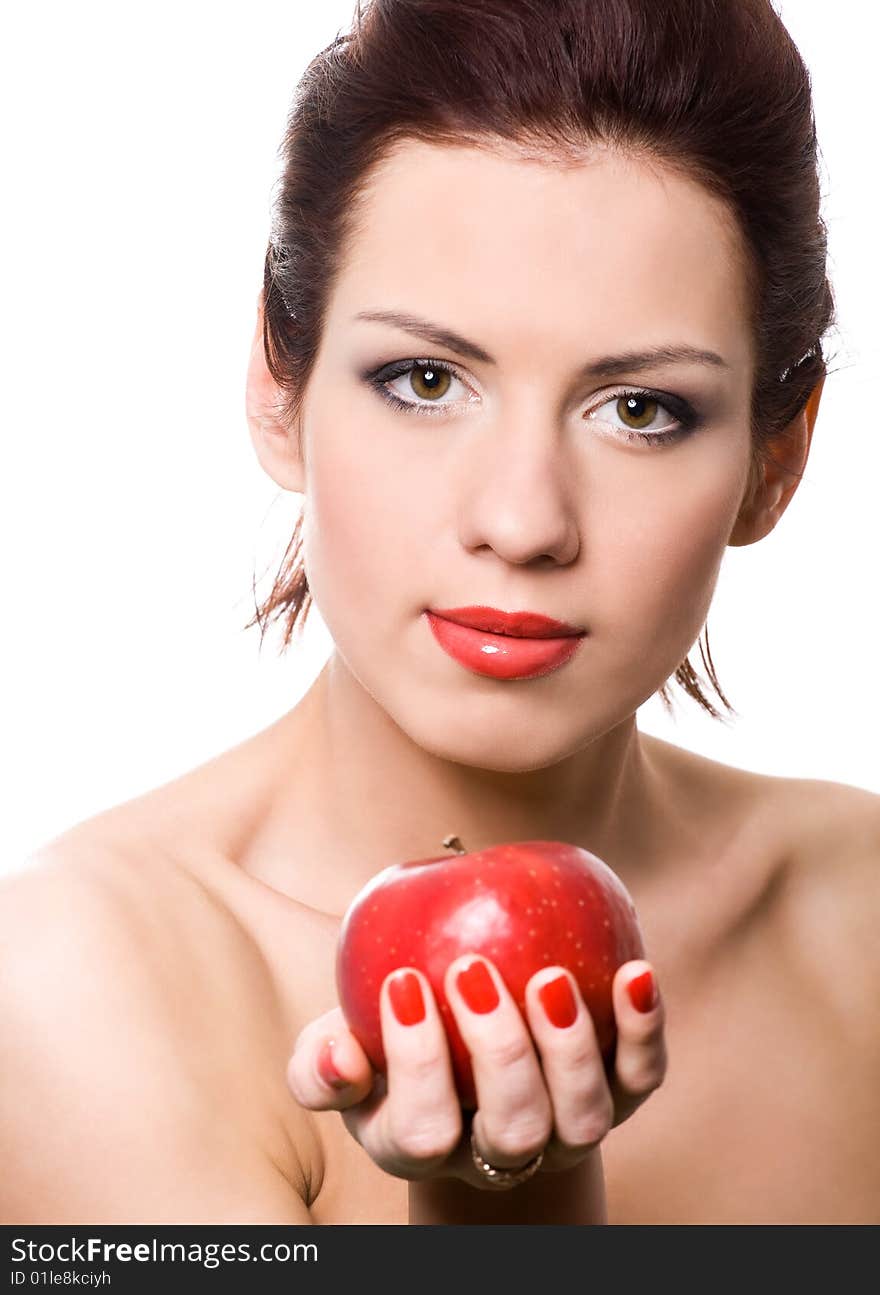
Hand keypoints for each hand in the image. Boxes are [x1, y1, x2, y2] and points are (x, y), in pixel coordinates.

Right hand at [287, 956, 665, 1189]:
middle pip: (514, 1131)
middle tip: (471, 970)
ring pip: (583, 1119)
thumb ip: (321, 1061)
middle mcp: (500, 1152)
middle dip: (497, 1051)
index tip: (403, 980)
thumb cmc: (386, 1041)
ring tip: (549, 977)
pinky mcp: (617, 1096)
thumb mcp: (340, 1049)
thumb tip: (340, 1059)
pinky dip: (643, 1030)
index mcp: (423, 1146)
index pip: (422, 1131)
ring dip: (570, 1049)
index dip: (415, 1063)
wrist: (460, 1049)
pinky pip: (640, 1076)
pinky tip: (634, 971)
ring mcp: (563, 1129)